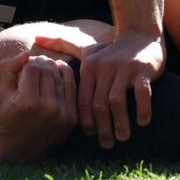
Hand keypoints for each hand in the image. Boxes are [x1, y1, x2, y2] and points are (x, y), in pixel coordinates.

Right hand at [0, 51, 77, 160]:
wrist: (19, 147)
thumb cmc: (8, 116)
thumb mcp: (2, 93)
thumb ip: (9, 70)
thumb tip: (26, 53)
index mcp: (28, 102)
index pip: (32, 66)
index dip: (26, 63)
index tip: (22, 68)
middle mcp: (48, 109)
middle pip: (48, 69)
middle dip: (39, 64)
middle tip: (33, 66)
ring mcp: (63, 114)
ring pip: (61, 75)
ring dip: (51, 69)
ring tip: (42, 71)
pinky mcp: (72, 117)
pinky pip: (71, 86)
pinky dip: (64, 76)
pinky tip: (55, 75)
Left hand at [34, 29, 164, 148]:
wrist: (141, 34)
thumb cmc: (112, 50)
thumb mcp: (87, 49)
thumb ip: (62, 45)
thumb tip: (37, 37)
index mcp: (89, 67)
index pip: (82, 99)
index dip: (85, 120)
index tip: (91, 135)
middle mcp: (104, 67)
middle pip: (99, 104)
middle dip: (102, 127)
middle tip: (107, 144)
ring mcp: (124, 68)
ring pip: (117, 101)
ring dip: (120, 123)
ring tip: (122, 137)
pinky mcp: (142, 70)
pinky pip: (141, 93)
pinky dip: (142, 110)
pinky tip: (142, 123)